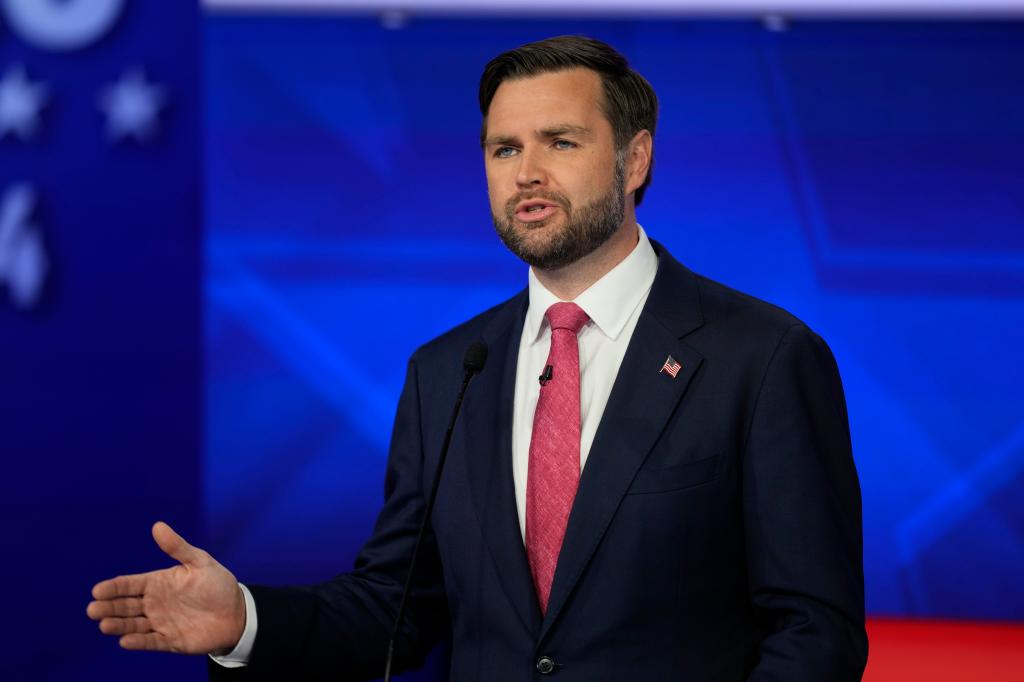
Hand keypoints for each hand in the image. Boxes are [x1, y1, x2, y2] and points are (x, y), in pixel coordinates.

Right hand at [87, 521, 245, 653]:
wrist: (237, 612)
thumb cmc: (217, 584)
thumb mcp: (199, 562)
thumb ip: (177, 547)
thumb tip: (157, 526)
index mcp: (158, 583)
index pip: (129, 585)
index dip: (113, 587)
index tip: (97, 590)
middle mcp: (154, 603)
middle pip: (125, 605)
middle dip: (108, 607)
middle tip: (93, 609)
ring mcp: (161, 622)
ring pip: (133, 624)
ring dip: (118, 625)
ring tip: (104, 624)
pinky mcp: (170, 640)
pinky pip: (151, 642)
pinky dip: (138, 642)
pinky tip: (126, 640)